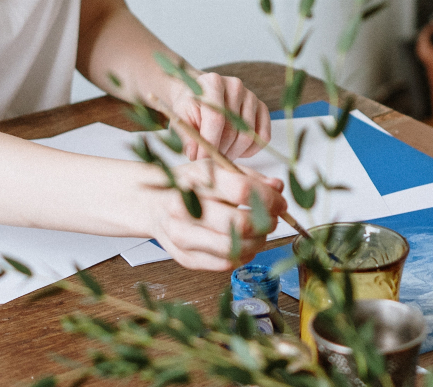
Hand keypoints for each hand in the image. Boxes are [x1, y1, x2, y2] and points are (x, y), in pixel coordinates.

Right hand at [149, 160, 287, 270]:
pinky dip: (243, 255)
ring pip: (233, 248)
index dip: (269, 199)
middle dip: (266, 223)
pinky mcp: (184, 257)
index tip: (280, 202)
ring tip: (260, 233)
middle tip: (272, 219)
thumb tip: (277, 187)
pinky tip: (245, 244)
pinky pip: (224, 263)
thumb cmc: (190, 185)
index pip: (242, 190)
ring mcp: (182, 234)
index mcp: (196, 178)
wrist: (153, 203)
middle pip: (239, 223)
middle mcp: (184, 206)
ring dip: (257, 242)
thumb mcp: (218, 169)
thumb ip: (249, 178)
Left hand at [168, 71, 271, 160]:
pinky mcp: (261, 107)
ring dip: (233, 153)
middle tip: (208, 159)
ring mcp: (251, 96)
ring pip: (248, 137)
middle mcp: (235, 86)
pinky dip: (250, 150)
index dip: (209, 144)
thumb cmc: (189, 105)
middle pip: (233, 131)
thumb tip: (196, 154)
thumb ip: (186, 136)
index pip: (216, 119)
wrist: (200, 93)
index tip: (200, 159)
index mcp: (213, 83)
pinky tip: (235, 149)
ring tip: (219, 154)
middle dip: (220, 152)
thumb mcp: (180, 117)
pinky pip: (263, 137)